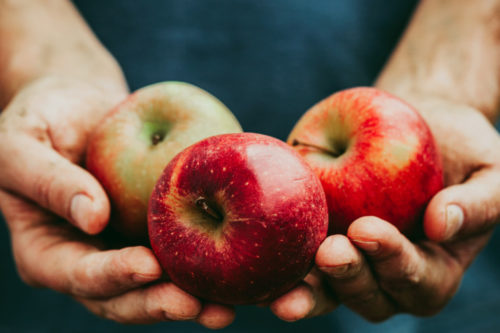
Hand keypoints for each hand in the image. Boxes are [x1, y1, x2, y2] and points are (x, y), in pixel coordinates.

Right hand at [0, 77, 234, 328]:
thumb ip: (48, 181)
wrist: (78, 104)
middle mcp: (89, 260)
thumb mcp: (21, 143)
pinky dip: (206, 265)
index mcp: (48, 252)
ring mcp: (123, 248)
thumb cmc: (41, 118)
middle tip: (199, 306)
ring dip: (191, 299)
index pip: (79, 275)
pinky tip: (237, 270)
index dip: (113, 276)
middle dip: (159, 304)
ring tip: (225, 308)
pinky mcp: (154, 232)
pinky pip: (179, 252)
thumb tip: (92, 218)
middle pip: (123, 296)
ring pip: (157, 285)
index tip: (148, 266)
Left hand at [270, 96, 499, 321]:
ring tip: (284, 286)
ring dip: (307, 291)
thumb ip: (478, 203)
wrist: (413, 122)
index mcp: (432, 268)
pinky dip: (277, 268)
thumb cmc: (458, 148)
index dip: (394, 263)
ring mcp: (348, 262)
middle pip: (368, 296)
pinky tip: (259, 264)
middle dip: (349, 279)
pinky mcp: (316, 240)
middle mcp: (386, 274)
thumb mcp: (489, 170)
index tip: (369, 230)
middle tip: (330, 251)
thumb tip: (442, 226)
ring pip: (327, 292)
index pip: (417, 280)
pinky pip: (295, 263)